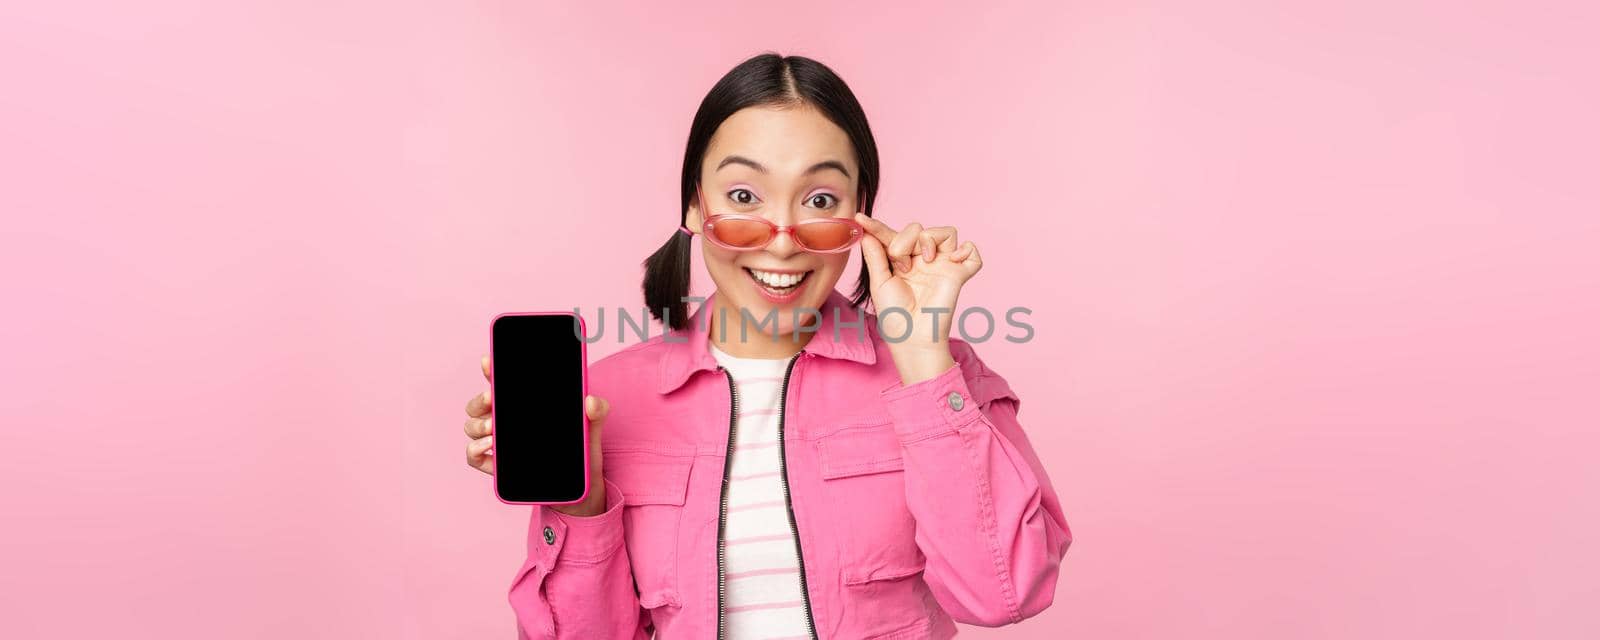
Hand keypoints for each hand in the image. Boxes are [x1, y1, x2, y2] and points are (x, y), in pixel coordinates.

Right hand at [465, 355, 610, 515]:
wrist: (579, 486)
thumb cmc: (579, 450)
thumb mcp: (591, 428)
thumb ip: (596, 412)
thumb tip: (591, 401)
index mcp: (522, 406)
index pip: (500, 383)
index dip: (490, 370)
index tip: (488, 361)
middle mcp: (504, 422)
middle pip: (478, 404)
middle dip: (479, 399)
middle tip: (491, 398)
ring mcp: (497, 444)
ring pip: (472, 426)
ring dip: (477, 425)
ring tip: (492, 429)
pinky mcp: (496, 467)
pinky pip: (473, 456)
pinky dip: (475, 449)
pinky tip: (490, 445)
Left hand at [855, 214, 982, 382]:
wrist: (912, 336)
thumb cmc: (895, 316)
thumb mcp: (879, 283)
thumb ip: (875, 256)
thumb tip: (866, 233)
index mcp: (902, 261)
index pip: (892, 236)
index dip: (877, 226)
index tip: (860, 219)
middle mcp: (923, 260)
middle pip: (918, 228)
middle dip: (905, 240)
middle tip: (901, 264)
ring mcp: (942, 266)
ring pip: (945, 232)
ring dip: (930, 240)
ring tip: (925, 262)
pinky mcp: (959, 274)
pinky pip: (971, 252)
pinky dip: (967, 250)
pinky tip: (953, 259)